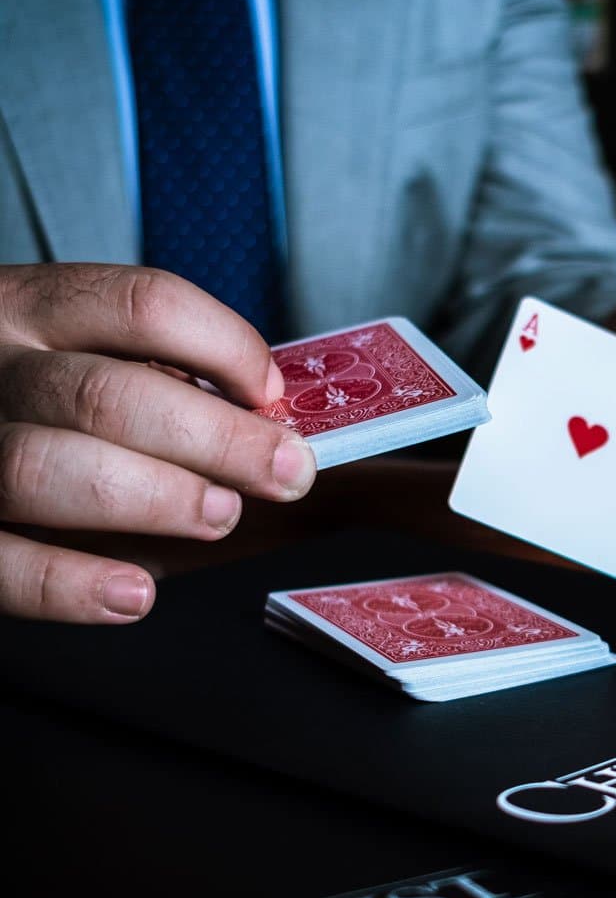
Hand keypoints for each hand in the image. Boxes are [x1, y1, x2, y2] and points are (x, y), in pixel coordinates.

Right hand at [0, 265, 313, 622]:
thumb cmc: (50, 419)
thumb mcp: (97, 370)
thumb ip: (180, 392)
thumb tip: (303, 447)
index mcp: (36, 309)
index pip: (141, 305)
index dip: (225, 348)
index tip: (271, 395)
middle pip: (103, 394)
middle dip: (215, 439)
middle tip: (284, 473)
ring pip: (42, 466)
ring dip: (150, 498)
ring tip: (217, 516)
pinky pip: (2, 563)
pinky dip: (71, 583)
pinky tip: (134, 592)